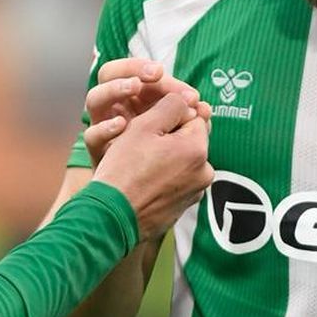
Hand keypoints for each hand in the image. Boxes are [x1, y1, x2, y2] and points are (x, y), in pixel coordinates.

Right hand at [93, 90, 213, 240]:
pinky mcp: (182, 208)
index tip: (151, 120)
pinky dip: (164, 177)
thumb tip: (186, 99)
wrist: (112, 216)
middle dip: (171, 136)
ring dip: (168, 156)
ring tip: (140, 161)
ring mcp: (194, 193)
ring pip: (184, 162)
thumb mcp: (144, 126)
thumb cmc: (125, 169)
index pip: (195, 117)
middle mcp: (204, 173)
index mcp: (198, 149)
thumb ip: (170, 106)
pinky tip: (143, 179)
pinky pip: (177, 182)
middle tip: (143, 140)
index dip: (172, 114)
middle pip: (191, 140)